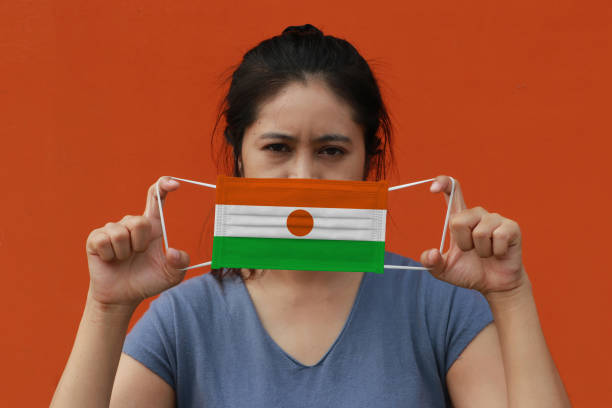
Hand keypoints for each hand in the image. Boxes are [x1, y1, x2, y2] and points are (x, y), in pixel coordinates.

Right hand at [85, 177, 189, 307]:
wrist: (124, 297)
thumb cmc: (148, 281)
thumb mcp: (172, 275)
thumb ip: (180, 262)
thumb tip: (171, 251)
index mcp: (151, 226)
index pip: (156, 198)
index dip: (164, 186)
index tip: (174, 183)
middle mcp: (131, 223)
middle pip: (139, 221)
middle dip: (140, 243)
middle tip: (138, 255)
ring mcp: (112, 229)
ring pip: (121, 233)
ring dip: (125, 252)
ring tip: (124, 259)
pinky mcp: (96, 238)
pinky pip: (105, 241)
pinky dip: (110, 255)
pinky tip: (110, 260)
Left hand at [420, 176, 526, 295]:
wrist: (494, 285)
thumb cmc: (469, 272)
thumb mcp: (443, 271)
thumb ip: (431, 263)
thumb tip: (432, 254)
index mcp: (460, 219)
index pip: (452, 192)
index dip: (444, 184)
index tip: (433, 187)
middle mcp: (477, 214)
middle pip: (458, 220)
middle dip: (462, 243)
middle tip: (471, 252)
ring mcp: (495, 219)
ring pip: (479, 232)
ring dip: (480, 250)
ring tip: (486, 254)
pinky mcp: (511, 227)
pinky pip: (498, 237)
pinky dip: (495, 252)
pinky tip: (499, 254)